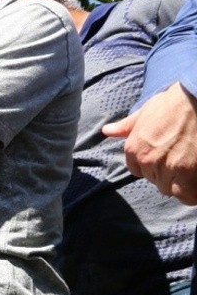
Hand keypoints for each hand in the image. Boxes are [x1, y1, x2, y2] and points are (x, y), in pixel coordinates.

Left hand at [104, 82, 196, 204]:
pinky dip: (192, 193)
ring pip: (170, 189)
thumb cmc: (173, 103)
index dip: (154, 166)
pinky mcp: (188, 173)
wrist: (196, 98)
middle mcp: (147, 162)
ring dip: (181, 183)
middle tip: (182, 160)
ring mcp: (167, 168)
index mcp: (133, 149)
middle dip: (168, 174)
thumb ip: (126, 127)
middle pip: (155, 181)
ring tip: (191, 170)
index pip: (138, 171)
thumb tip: (107, 131)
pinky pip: (187, 195)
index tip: (167, 157)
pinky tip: (196, 184)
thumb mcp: (145, 112)